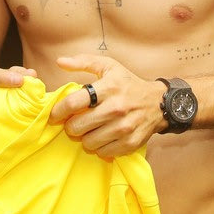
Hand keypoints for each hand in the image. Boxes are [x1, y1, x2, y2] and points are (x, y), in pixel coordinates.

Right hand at [0, 65, 36, 125]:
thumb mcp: (4, 73)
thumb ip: (17, 72)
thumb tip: (31, 75)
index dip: (3, 78)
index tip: (21, 80)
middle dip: (11, 94)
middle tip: (31, 93)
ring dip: (12, 109)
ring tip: (29, 106)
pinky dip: (11, 121)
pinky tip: (23, 119)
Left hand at [49, 54, 166, 159]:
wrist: (158, 103)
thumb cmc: (127, 84)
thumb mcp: (109, 66)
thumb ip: (83, 62)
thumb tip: (60, 61)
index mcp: (109, 87)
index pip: (74, 102)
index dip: (59, 111)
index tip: (55, 114)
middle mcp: (116, 108)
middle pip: (77, 126)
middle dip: (71, 126)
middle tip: (75, 122)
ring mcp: (124, 127)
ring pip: (88, 142)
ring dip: (85, 137)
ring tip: (91, 128)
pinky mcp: (130, 143)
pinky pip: (102, 152)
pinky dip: (99, 146)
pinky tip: (103, 136)